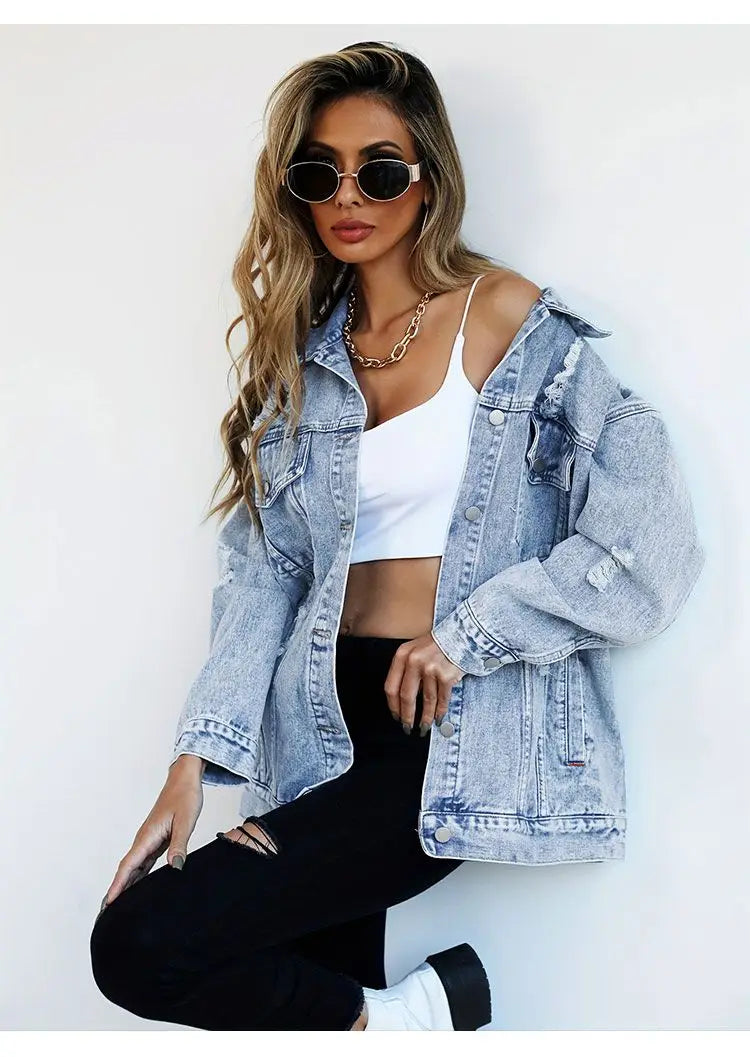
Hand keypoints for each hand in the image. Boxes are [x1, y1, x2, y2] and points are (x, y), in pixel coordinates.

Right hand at [96, 756, 203, 919]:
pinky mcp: (155, 840)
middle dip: (116, 890)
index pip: (129, 865)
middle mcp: (144, 839)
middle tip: (106, 912)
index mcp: (148, 836)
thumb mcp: (185, 822)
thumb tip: (175, 868)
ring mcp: (148, 840)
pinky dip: (138, 875)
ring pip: (134, 867)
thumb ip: (179, 845)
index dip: (118, 885)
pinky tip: (138, 887)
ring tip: (117, 905)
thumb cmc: (185, 797)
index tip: (108, 902)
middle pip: (126, 869)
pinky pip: (143, 862)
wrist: (184, 780)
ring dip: (125, 884)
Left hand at [384, 633, 466, 735]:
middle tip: (407, 727)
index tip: (396, 716)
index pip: (391, 687)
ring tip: (424, 727)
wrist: (462, 635)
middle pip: (406, 696)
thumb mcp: (415, 650)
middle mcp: (414, 661)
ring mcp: (431, 668)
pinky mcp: (446, 675)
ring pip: (426, 701)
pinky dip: (440, 712)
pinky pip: (441, 699)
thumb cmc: (437, 644)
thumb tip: (402, 700)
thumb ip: (406, 670)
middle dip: (407, 716)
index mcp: (402, 655)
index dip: (393, 706)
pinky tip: (438, 718)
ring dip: (425, 718)